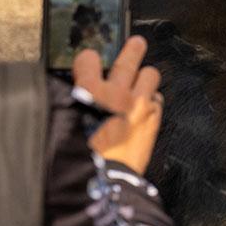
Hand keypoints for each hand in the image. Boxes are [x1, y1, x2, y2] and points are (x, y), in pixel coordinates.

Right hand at [74, 36, 162, 174]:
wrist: (104, 182)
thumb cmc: (80, 157)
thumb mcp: (66, 124)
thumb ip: (74, 105)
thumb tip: (77, 97)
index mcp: (88, 92)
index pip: (88, 58)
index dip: (88, 60)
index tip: (89, 61)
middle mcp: (115, 92)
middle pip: (127, 59)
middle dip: (132, 50)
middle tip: (137, 43)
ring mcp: (138, 104)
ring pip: (151, 75)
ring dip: (146, 78)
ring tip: (144, 80)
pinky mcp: (153, 120)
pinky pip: (159, 100)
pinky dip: (153, 103)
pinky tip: (147, 109)